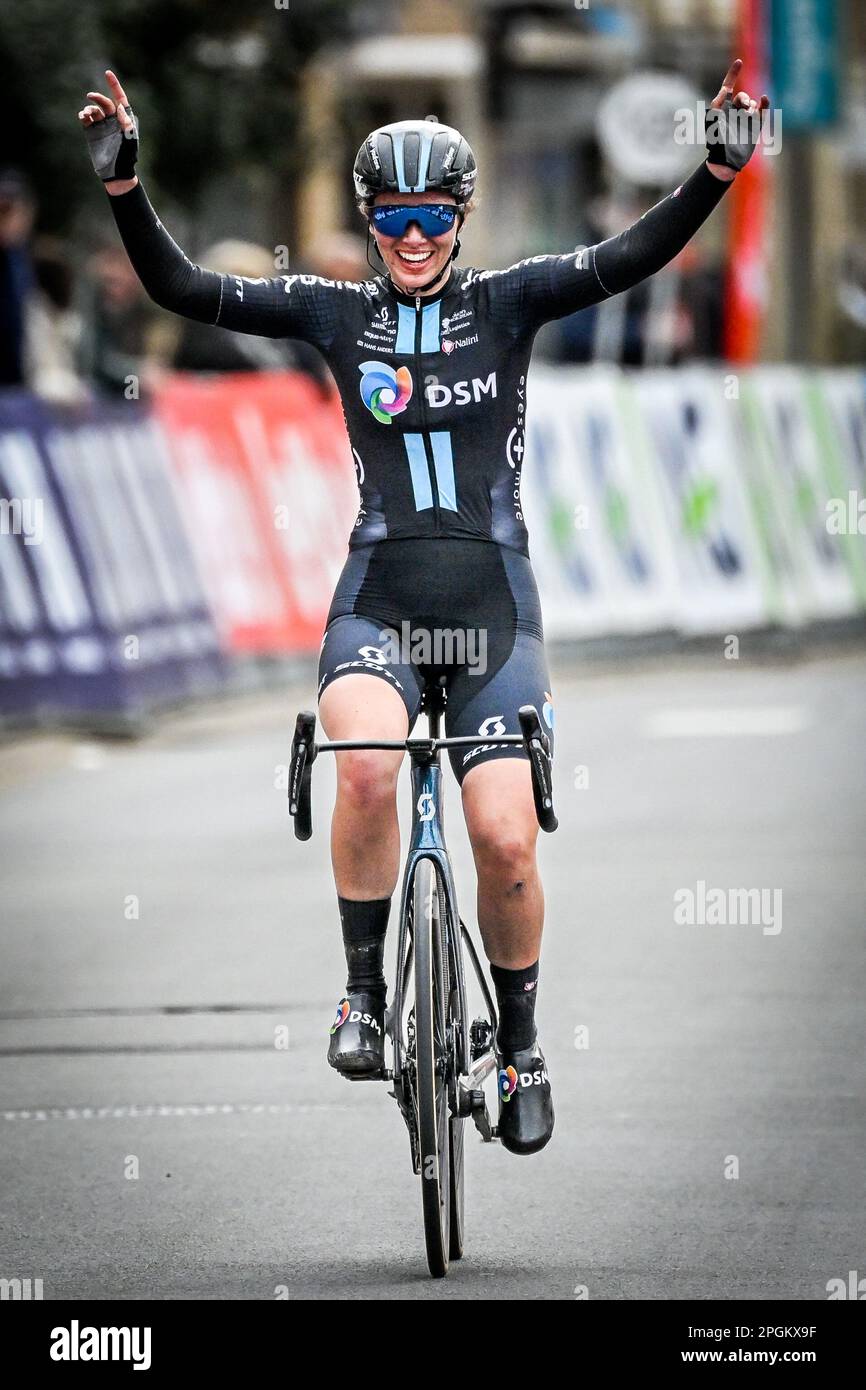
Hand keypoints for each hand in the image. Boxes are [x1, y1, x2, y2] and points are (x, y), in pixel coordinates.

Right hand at [79, 70, 138, 191]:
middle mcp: (112, 121)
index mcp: (124, 120)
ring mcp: (102, 126)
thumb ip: (126, 124)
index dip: (114, 85)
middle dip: (98, 98)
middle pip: (105, 103)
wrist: (116, 174)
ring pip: (94, 110)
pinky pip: (86, 120)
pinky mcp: (92, 133)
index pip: (120, 99)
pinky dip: (83, 115)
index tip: (107, 73)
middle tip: (90, 96)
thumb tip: (119, 107)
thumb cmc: (126, 158)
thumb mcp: (129, 141)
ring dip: (90, 108)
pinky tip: (83, 117)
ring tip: (87, 114)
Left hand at [705, 59, 769, 180]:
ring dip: (750, 107)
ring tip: (747, 117)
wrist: (726, 159)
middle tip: (743, 108)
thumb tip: (725, 89)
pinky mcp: (755, 126)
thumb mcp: (713, 120)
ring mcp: (745, 118)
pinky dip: (764, 104)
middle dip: (744, 99)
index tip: (739, 62)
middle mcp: (734, 111)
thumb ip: (717, 103)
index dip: (733, 74)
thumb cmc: (716, 141)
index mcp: (723, 108)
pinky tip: (764, 100)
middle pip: (742, 96)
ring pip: (752, 103)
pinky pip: (762, 111)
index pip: (728, 86)